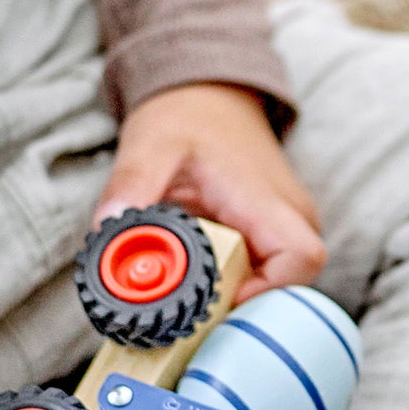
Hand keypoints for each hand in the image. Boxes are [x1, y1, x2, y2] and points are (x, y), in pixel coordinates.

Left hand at [95, 81, 324, 297]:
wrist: (208, 99)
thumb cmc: (186, 119)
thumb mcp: (150, 145)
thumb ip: (131, 185)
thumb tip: (107, 228)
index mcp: (266, 198)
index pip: (301, 258)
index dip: (268, 291)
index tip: (218, 299)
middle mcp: (290, 217)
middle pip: (289, 285)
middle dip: (237, 306)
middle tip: (184, 310)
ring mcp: (284, 229)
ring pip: (274, 285)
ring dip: (231, 297)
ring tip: (183, 294)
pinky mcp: (271, 238)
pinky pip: (261, 276)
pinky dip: (229, 286)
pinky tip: (194, 281)